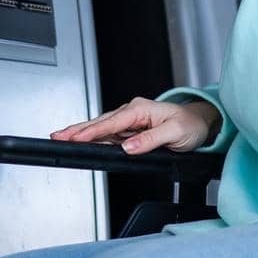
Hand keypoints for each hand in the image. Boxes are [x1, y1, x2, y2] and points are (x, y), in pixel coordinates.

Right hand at [51, 97, 221, 154]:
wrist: (200, 123)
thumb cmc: (190, 124)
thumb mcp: (174, 133)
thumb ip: (150, 140)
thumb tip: (128, 148)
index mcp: (140, 109)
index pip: (111, 122)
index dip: (92, 132)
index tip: (76, 138)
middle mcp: (132, 113)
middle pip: (100, 122)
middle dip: (77, 129)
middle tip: (57, 136)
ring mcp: (129, 122)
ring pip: (100, 128)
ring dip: (81, 132)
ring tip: (63, 138)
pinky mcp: (129, 130)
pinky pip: (108, 134)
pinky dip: (93, 138)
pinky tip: (82, 142)